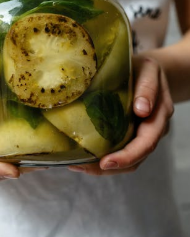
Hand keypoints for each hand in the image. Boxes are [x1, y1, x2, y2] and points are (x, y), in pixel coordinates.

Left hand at [68, 55, 173, 175]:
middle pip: (135, 159)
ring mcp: (141, 134)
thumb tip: (142, 110)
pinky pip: (119, 151)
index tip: (106, 162)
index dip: (127, 156)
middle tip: (81, 167)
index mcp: (159, 116)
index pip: (146, 143)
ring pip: (126, 161)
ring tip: (77, 165)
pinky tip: (83, 156)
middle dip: (109, 167)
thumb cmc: (146, 69)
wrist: (149, 70)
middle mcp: (152, 130)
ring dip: (102, 167)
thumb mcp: (149, 70)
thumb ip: (148, 87)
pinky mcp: (129, 134)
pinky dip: (102, 158)